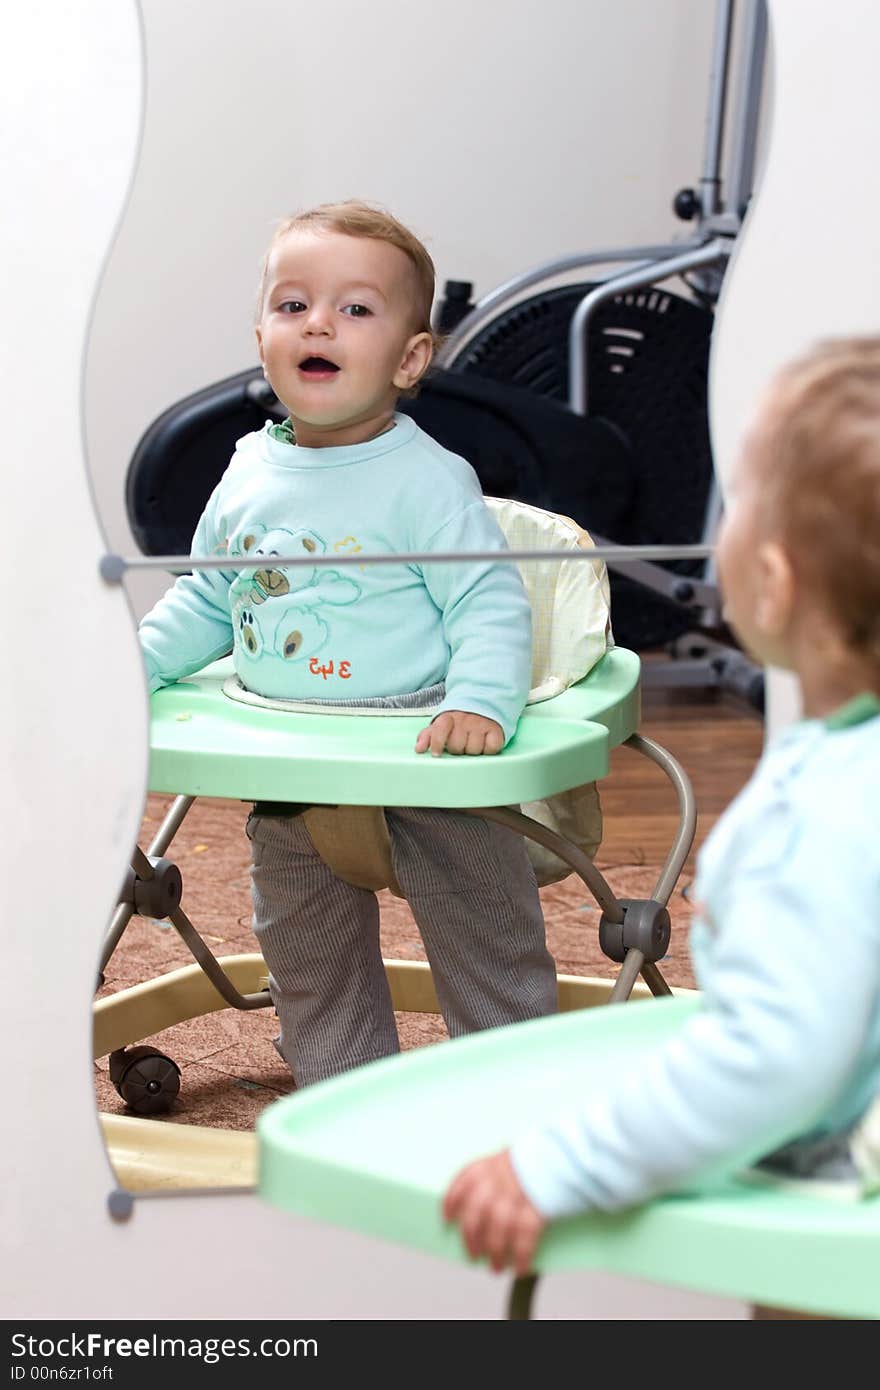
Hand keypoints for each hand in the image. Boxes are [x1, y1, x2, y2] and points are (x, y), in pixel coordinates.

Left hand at [415, 710, 503, 756]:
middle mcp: (465, 720)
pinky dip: (488, 749)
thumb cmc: (458, 722)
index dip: (437, 742)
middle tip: (460, 743)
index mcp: (448, 718)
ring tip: (472, 743)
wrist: (482, 704)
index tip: (436, 753)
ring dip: (472, 750)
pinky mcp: (496, 730)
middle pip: (456, 746)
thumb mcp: (441, 725)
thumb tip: (419, 749)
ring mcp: (481, 724)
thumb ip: (427, 736)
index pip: (440, 730)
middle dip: (457, 749)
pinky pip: (491, 748)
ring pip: (473, 750)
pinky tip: (485, 744)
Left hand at [442, 1150, 546, 1274]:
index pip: (461, 1183)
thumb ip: (494, 1175)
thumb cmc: (539, 1157)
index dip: (451, 1202)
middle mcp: (499, 1178)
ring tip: (496, 1267)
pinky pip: (525, 1236)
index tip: (446, 1218)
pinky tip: (520, 1267)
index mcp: (489, 1164)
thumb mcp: (511, 1157)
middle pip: (475, 1212)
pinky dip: (521, 1255)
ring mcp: (517, 1193)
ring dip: (495, 1252)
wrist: (569, 1152)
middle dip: (471, 1238)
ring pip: (498, 1228)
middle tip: (473, 1254)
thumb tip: (480, 1202)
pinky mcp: (539, 1207)